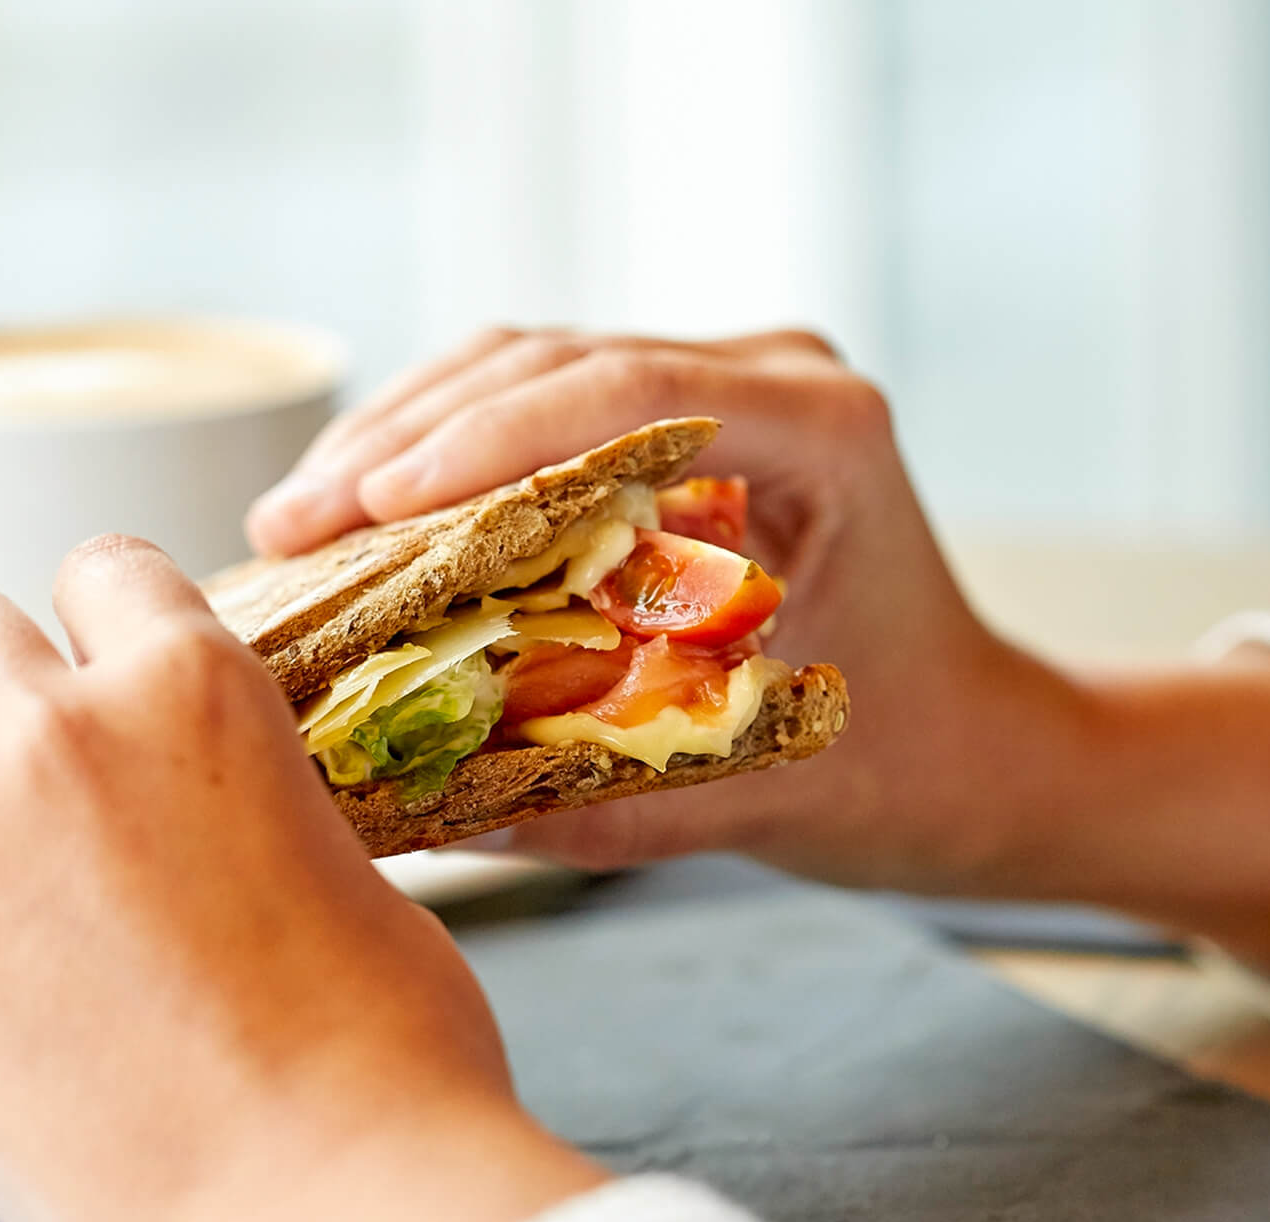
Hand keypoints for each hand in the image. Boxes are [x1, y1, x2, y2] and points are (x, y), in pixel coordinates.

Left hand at [0, 538, 602, 1221]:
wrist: (320, 1215)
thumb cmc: (387, 1065)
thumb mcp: (355, 872)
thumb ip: (264, 809)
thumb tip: (230, 827)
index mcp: (196, 696)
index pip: (106, 569)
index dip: (109, 622)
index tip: (108, 672)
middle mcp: (56, 742)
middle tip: (21, 755)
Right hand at [248, 327, 1039, 891]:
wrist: (981, 755)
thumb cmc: (905, 771)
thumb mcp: (752, 792)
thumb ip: (596, 802)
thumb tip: (415, 810)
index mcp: (827, 432)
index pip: (631, 391)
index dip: (486, 439)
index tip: (371, 498)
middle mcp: (781, 378)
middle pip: (558, 362)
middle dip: (408, 440)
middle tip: (288, 525)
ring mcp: (736, 385)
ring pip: (534, 368)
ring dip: (407, 439)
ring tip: (297, 521)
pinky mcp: (692, 419)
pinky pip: (550, 408)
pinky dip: (451, 457)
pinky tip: (368, 516)